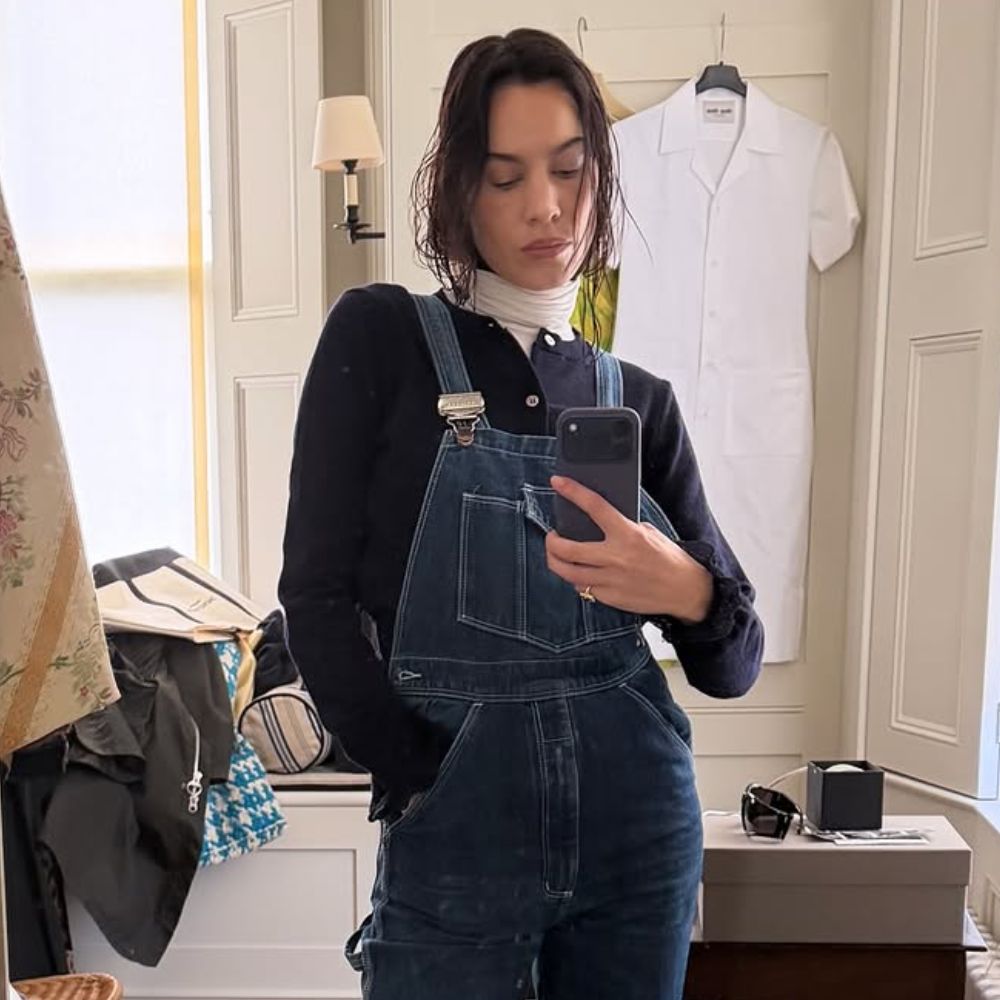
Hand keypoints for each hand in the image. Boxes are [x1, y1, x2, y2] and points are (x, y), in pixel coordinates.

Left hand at [545, 475, 713, 620]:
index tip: (557, 482)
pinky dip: (577, 579)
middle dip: (551, 541)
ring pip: (568, 572)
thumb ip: (622, 528)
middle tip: (552, 536)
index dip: (573, 492)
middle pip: (567, 549)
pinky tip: (579, 572)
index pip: (594, 507)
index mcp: (628, 534)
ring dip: (555, 561)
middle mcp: (616, 557)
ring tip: (556, 554)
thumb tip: (596, 523)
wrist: (686, 590)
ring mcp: (612, 580)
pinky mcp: (611, 598)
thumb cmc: (669, 558)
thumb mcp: (648, 533)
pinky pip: (584, 588)